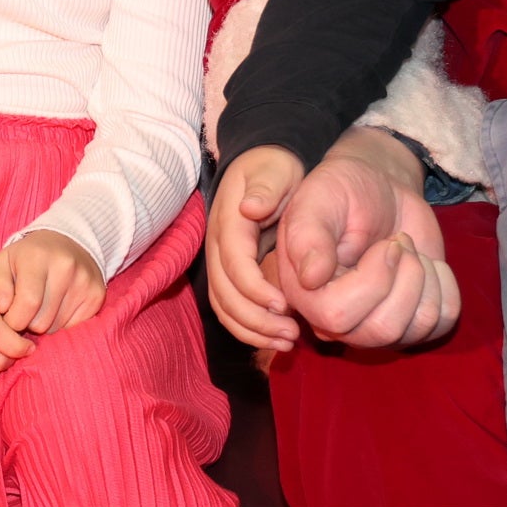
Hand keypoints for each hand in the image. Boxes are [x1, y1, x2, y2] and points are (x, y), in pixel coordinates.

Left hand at [0, 228, 104, 336]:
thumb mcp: (2, 264)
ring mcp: (85, 281)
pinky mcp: (97, 295)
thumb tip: (2, 308)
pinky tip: (58, 307)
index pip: (26, 304)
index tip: (8, 316)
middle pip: (41, 322)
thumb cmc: (26, 259)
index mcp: (37, 256)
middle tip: (25, 310)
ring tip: (41, 307)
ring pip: (57, 328)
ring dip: (44, 325)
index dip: (12, 320)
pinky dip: (61, 324)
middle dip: (27, 324)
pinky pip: (73, 328)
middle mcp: (65, 267)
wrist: (67, 243)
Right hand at [205, 145, 308, 352]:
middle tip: (289, 333)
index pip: (233, 263)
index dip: (255, 289)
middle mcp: (217, 244)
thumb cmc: (277, 168)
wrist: (265, 164)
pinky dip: (248, 326)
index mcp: (229, 220)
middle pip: (223, 292)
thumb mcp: (277, 169)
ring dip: (251, 329)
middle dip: (254, 318)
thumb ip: (266, 187)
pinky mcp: (229, 272)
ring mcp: (220, 260)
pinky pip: (230, 306)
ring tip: (286, 342)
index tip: (284, 305)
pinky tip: (276, 337)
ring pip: (223, 305)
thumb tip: (250, 208)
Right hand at [268, 129, 459, 349]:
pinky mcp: (413, 322)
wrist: (379, 190)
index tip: (387, 244)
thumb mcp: (317, 201)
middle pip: (383, 329)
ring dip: (425, 275)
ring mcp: (379, 326)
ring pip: (419, 326)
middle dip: (406, 276)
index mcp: (307, 297)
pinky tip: (426, 263)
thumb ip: (307, 236)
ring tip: (407, 249)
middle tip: (399, 242)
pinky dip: (445, 285)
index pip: (339, 317)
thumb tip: (311, 278)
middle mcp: (340, 323)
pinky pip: (443, 321)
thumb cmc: (341, 192)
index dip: (373, 280)